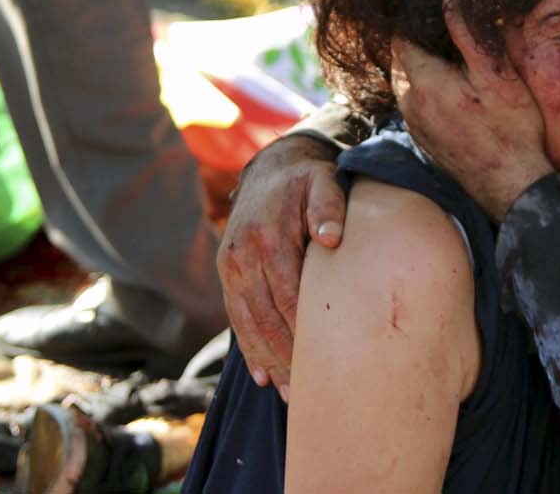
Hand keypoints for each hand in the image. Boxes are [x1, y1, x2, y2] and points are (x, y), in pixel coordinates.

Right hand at [217, 134, 344, 396]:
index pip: (289, 295)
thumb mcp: (324, 181)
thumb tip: (332, 238)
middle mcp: (243, 255)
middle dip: (285, 356)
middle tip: (308, 392)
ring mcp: (231, 266)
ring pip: (248, 323)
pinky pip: (236, 317)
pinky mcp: (227, 272)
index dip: (305, 329)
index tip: (326, 360)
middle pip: (266, 316)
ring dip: (267, 360)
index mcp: (268, 238)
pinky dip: (249, 348)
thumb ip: (330, 206)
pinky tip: (262, 376)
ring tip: (289, 392)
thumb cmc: (308, 179)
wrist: (273, 167)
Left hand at [391, 0, 553, 219]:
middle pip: (404, 60)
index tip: (438, 14)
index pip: (401, 37)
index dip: (418, 22)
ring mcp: (415, 126)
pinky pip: (419, 105)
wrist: (513, 187)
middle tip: (454, 39)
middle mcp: (410, 105)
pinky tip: (461, 96)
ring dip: (428, 70)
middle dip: (424, 45)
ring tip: (460, 66)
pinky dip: (432, 94)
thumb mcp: (497, 75)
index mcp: (424, 83)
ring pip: (410, 84)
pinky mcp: (424, 141)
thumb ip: (468, 33)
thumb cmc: (512, 130)